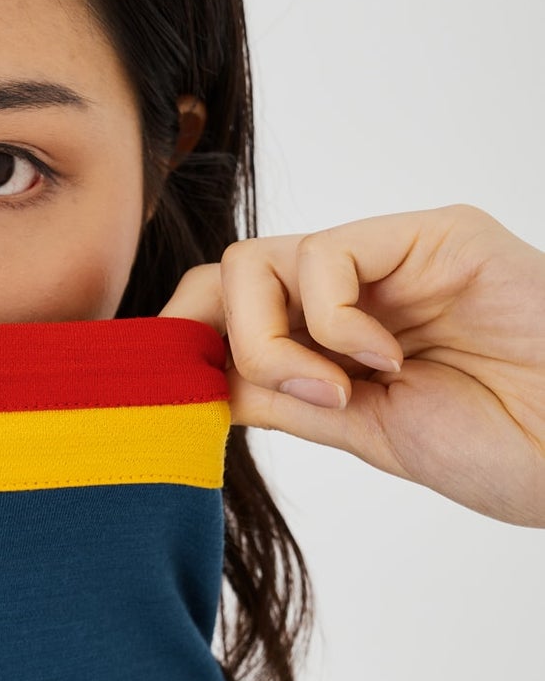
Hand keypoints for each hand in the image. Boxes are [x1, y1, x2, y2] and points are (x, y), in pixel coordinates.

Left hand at [160, 203, 544, 525]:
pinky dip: (334, 323)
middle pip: (228, 275)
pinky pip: (325, 255)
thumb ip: (284, 398)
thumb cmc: (504, 446)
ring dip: (277, 342)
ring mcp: (393, 256)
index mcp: (338, 331)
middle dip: (230, 344)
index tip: (177, 391)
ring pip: (257, 261)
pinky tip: (390, 361)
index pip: (230, 304)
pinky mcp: (433, 234)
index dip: (188, 337)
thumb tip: (194, 378)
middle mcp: (358, 284)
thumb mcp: (364, 431)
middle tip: (300, 399)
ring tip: (346, 389)